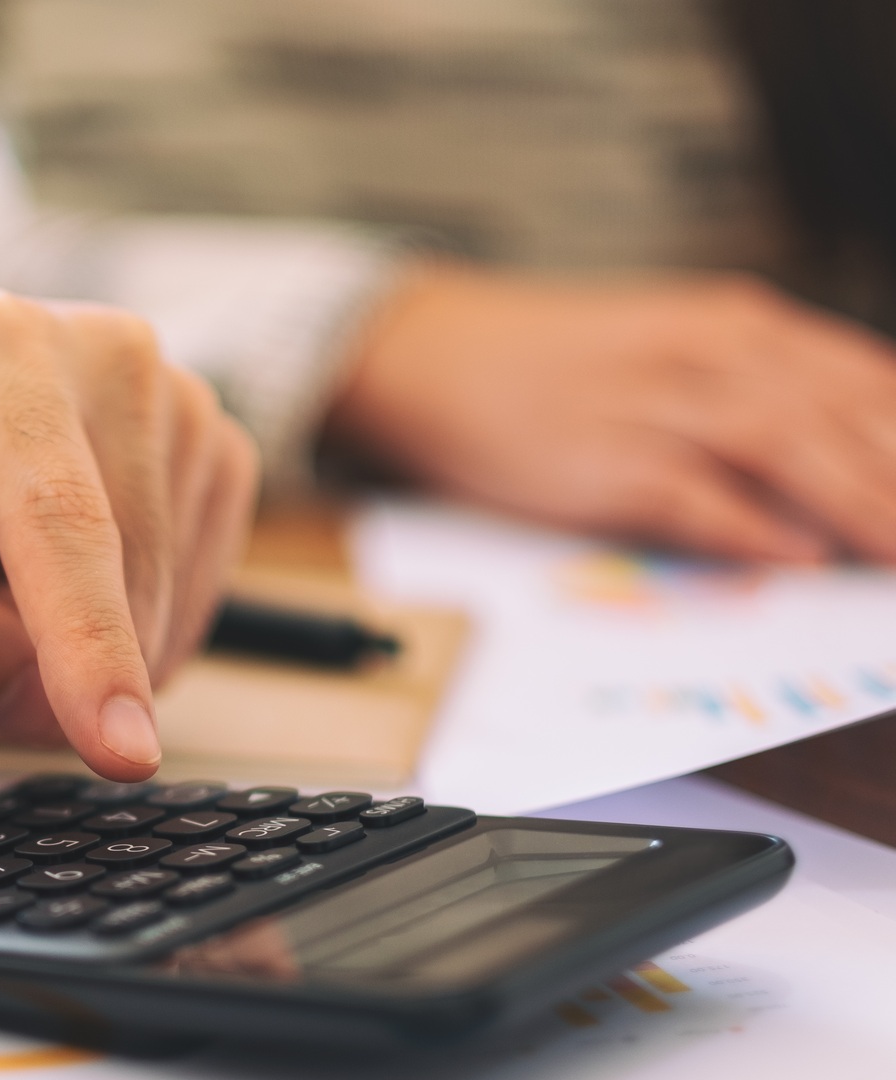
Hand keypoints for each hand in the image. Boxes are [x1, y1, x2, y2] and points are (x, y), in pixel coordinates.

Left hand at [0, 289, 256, 780]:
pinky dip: (119, 627)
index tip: (123, 755)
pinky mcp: (213, 453)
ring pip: (163, 607)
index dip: (93, 646)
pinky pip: (187, 604)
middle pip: (121, 578)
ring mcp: (177, 401)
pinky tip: (47, 566)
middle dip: (42, 655)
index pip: (60, 520)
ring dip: (74, 640)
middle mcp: (109, 356)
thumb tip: (53, 717)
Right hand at [329, 265, 895, 563]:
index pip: (862, 377)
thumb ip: (758, 390)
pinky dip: (749, 527)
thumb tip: (846, 451)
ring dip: (857, 503)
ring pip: (784, 447)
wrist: (429, 352)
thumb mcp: (669, 350)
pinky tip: (797, 556)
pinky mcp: (598, 462)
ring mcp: (650, 406)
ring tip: (895, 552)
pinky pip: (690, 496)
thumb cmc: (547, 362)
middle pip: (840, 414)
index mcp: (731, 324)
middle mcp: (704, 354)